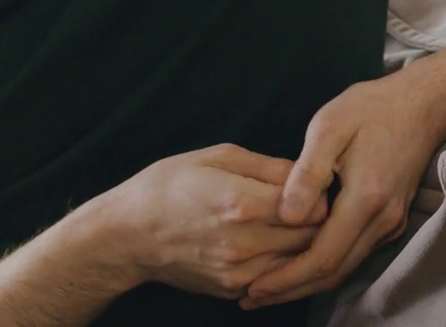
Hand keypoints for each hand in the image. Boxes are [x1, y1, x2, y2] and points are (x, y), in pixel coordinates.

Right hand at [88, 143, 325, 299]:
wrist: (126, 234)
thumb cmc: (168, 185)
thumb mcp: (218, 156)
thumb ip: (268, 166)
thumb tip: (306, 172)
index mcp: (241, 202)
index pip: (312, 205)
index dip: (319, 192)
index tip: (315, 183)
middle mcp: (243, 242)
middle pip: (311, 236)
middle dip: (317, 219)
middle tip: (310, 202)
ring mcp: (237, 271)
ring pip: (297, 261)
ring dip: (302, 243)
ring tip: (291, 221)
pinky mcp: (231, 289)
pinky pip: (274, 277)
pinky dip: (280, 261)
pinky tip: (268, 241)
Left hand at [243, 72, 445, 307]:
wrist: (424, 103)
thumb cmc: (372, 108)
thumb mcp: (330, 126)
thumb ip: (307, 173)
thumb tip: (285, 217)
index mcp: (366, 198)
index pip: (323, 256)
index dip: (286, 278)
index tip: (252, 289)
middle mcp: (383, 220)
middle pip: (334, 273)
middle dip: (291, 290)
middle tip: (249, 299)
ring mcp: (390, 223)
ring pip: (345, 268)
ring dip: (307, 282)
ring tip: (267, 288)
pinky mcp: (391, 220)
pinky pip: (355, 254)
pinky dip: (325, 267)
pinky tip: (299, 264)